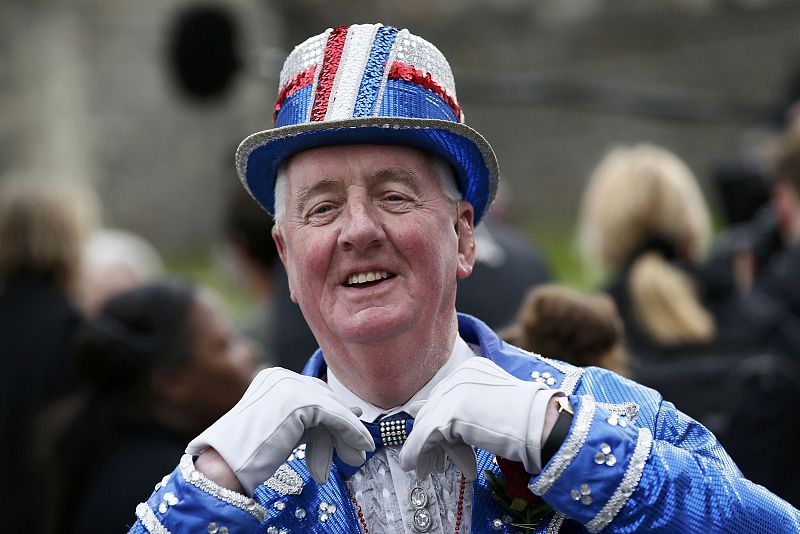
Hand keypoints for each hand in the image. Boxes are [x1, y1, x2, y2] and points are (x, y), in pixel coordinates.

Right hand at [186, 367, 373, 493]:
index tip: (354, 427)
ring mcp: (288, 386)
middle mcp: (280, 375)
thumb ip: (311, 420)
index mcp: (272, 377)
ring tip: (358, 454)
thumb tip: (352, 413)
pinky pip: (334, 415)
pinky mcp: (298, 401)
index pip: (313, 390)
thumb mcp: (285, 428)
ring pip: (332, 407)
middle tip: (360, 445)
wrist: (225, 465)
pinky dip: (349, 431)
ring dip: (348, 432)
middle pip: (324, 397)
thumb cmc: (250, 454)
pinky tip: (358, 445)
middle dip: (343, 424)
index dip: (336, 411)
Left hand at [399, 358, 558, 480]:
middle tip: (430, 460)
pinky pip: (424, 435)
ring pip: (426, 422)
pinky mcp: (450, 412)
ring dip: (423, 448)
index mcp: (471, 369)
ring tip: (426, 467)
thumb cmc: (527, 420)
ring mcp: (454, 391)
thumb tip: (436, 424)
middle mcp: (460, 375)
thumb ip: (468, 408)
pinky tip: (416, 466)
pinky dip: (416, 452)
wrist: (541, 425)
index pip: (444, 396)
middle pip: (433, 408)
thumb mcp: (492, 406)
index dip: (439, 423)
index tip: (438, 443)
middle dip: (430, 436)